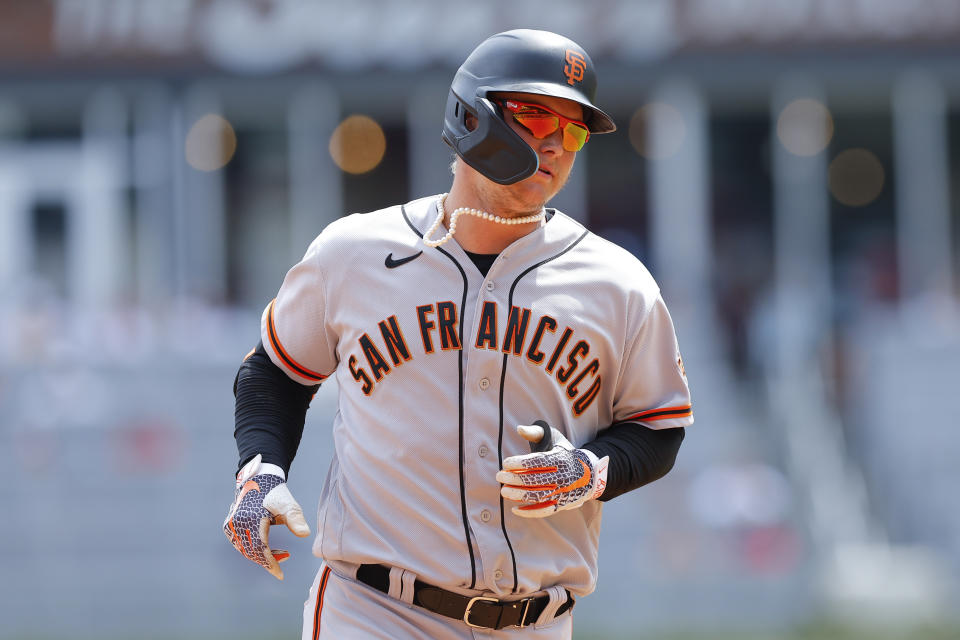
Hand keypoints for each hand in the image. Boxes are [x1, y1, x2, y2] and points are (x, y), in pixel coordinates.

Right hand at [222, 454, 310, 579]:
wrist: (258, 480)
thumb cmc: (275, 493)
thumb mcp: (288, 505)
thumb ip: (296, 519)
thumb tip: (305, 534)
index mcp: (251, 519)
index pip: (260, 548)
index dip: (270, 563)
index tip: (280, 575)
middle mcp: (237, 524)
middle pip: (252, 552)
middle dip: (268, 560)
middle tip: (284, 560)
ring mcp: (231, 526)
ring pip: (246, 550)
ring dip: (262, 555)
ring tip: (280, 554)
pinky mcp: (229, 527)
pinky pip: (241, 544)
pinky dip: (254, 550)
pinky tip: (268, 549)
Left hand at [497, 421, 608, 517]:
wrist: (591, 473)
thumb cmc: (565, 453)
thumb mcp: (555, 438)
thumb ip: (536, 432)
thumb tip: (519, 429)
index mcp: (562, 458)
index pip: (538, 462)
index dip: (520, 463)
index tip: (505, 463)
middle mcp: (565, 476)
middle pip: (536, 480)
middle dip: (514, 479)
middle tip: (499, 476)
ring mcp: (564, 492)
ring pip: (539, 496)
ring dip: (518, 495)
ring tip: (503, 491)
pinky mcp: (563, 505)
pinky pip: (545, 511)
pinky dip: (529, 512)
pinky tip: (514, 508)